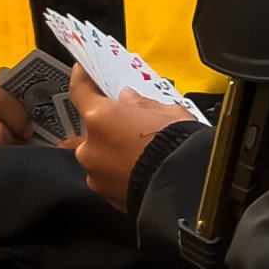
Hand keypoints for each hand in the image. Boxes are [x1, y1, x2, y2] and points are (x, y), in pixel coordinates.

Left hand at [71, 75, 199, 209]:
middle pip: (92, 130)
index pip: (80, 91)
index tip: (83, 72)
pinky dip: (119, 173)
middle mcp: (90, 147)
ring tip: (140, 154)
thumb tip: (128, 99)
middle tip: (130, 125)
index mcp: (101, 118)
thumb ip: (141, 104)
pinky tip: (140, 171)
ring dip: (113, 152)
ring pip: (99, 156)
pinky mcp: (105, 197)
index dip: (82, 79)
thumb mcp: (167, 113)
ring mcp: (95, 175)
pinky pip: (108, 178)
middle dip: (107, 126)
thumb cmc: (178, 145)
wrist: (188, 189)